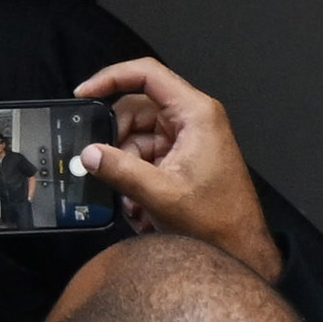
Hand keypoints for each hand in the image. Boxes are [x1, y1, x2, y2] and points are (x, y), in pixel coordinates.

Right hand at [72, 59, 279, 278]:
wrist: (238, 246)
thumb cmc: (216, 219)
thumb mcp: (159, 194)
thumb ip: (119, 170)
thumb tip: (88, 154)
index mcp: (195, 114)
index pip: (147, 75)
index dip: (111, 78)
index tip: (84, 95)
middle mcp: (192, 120)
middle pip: (135, 109)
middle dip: (114, 138)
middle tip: (103, 163)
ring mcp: (186, 139)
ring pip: (135, 134)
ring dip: (124, 162)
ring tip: (128, 193)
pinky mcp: (180, 157)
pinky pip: (144, 154)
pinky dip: (133, 174)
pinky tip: (137, 200)